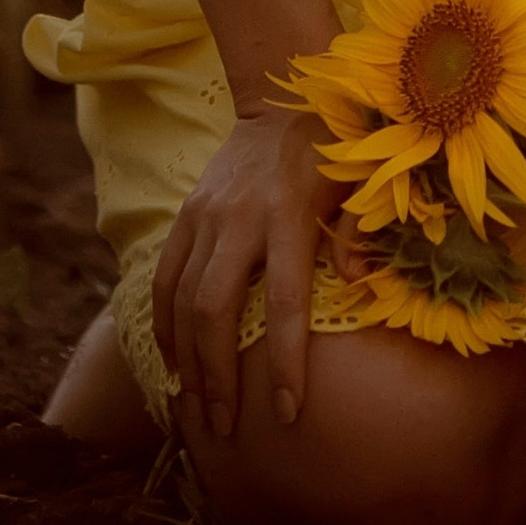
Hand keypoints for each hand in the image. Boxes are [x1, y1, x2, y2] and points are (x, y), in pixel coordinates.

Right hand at [153, 97, 343, 438]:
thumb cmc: (336, 151)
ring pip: (184, 298)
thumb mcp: (362, 184)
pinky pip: (166, 276)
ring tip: (195, 408)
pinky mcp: (188, 212)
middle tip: (224, 426)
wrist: (282, 97)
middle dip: (218, 375)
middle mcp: (242, 216)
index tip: (286, 413)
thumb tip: (359, 285)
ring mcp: (207, 214)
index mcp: (291, 213)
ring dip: (187, 359)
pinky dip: (164, 323)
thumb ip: (360, 231)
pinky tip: (171, 361)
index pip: (285, 301)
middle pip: (217, 309)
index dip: (284, 361)